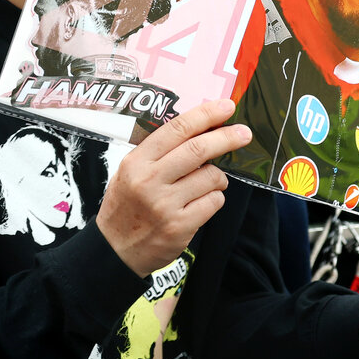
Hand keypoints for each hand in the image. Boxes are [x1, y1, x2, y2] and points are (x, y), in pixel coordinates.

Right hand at [97, 99, 252, 276]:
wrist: (114, 251)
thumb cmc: (127, 205)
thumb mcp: (130, 172)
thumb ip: (160, 153)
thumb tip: (201, 129)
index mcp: (137, 162)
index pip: (176, 129)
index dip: (206, 114)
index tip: (226, 107)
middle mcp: (149, 181)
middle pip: (198, 150)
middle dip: (227, 137)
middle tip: (244, 133)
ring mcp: (165, 205)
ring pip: (211, 177)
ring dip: (218, 177)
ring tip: (209, 182)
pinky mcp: (179, 226)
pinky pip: (213, 202)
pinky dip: (215, 198)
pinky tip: (202, 202)